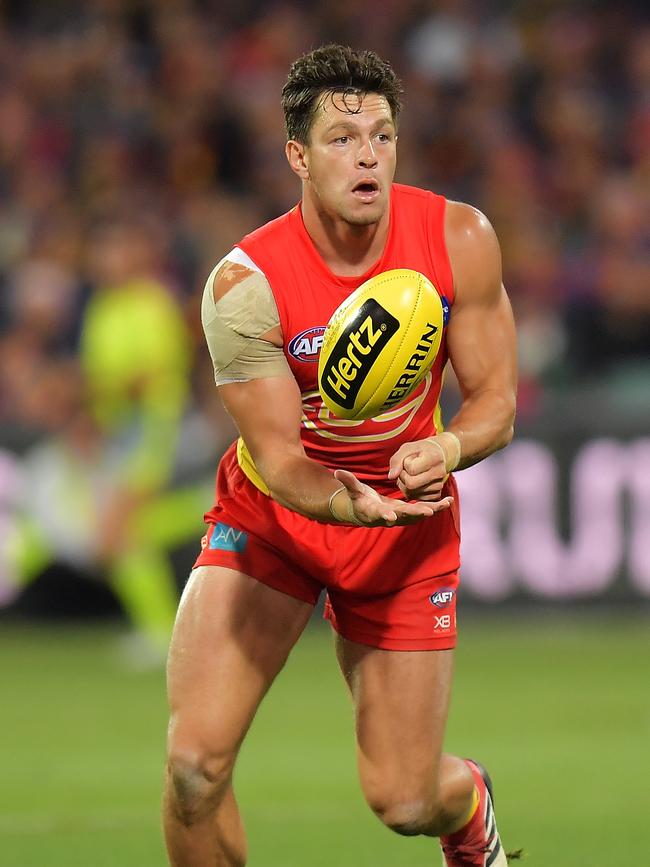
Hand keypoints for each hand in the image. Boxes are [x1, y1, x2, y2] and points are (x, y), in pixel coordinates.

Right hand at [333, 469, 451, 526]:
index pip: (380, 515)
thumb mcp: (354, 491)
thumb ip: (348, 481)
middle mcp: (391, 517)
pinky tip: (448, 501)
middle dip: (416, 513)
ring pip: (418, 515)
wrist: (367, 512)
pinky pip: (424, 510)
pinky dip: (435, 507)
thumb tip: (337, 472)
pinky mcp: (409, 513)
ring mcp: (402, 517)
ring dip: (432, 510)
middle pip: (404, 517)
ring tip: (445, 503)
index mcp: (376, 512)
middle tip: (427, 512)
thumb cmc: (360, 500)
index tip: (390, 517)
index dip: (385, 516)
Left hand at [388, 435, 456, 500]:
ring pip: (411, 493)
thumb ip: (396, 460)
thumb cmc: (419, 450)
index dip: (405, 464)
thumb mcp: (407, 448)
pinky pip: (414, 498)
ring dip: (405, 484)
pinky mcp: (436, 495)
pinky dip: (410, 491)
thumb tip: (391, 477)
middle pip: (411, 484)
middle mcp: (440, 473)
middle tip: (406, 469)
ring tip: (412, 474)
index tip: (410, 458)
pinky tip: (415, 481)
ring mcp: (439, 486)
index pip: (411, 469)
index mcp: (434, 458)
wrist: (436, 455)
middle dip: (403, 477)